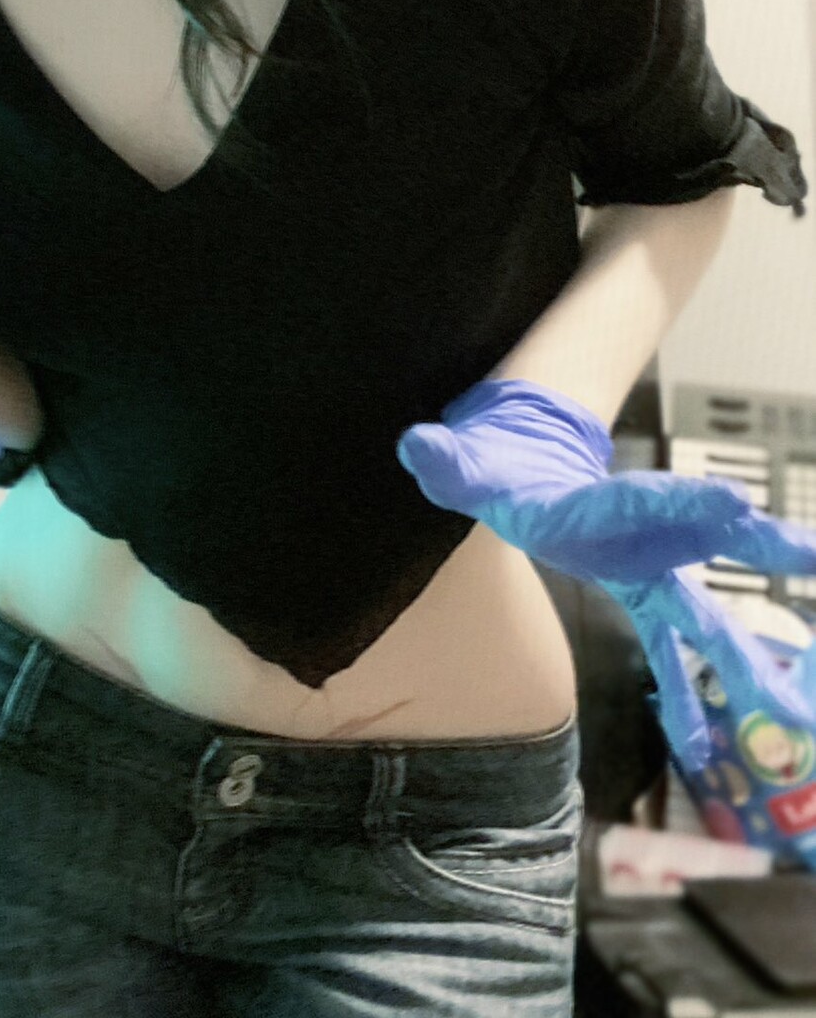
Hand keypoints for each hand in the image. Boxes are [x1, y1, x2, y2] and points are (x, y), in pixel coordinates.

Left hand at [396, 376, 815, 768]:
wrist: (523, 455)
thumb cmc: (491, 465)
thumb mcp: (462, 463)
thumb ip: (444, 460)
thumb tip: (415, 446)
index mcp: (585, 503)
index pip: (632, 502)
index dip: (676, 504)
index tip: (735, 504)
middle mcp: (631, 530)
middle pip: (695, 544)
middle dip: (751, 549)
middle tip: (805, 554)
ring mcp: (644, 563)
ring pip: (701, 612)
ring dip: (744, 652)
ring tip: (787, 705)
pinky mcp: (642, 587)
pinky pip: (673, 647)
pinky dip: (692, 692)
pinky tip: (706, 746)